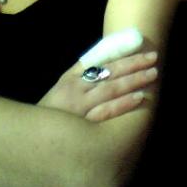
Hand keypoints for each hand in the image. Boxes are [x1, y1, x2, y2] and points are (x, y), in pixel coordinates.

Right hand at [38, 51, 157, 121]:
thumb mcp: (63, 86)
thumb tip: (106, 54)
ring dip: (133, 80)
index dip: (123, 54)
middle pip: (110, 73)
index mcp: (73, 77)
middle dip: (134, 64)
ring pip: (111, 89)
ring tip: (151, 74)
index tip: (141, 47)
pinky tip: (139, 97)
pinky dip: (123, 103)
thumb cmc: (53, 110)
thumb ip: (82, 70)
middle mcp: (76, 89)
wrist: (33, 139)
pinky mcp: (84, 125)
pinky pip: (107, 112)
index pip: (102, 61)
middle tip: (153, 58)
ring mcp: (80, 107)